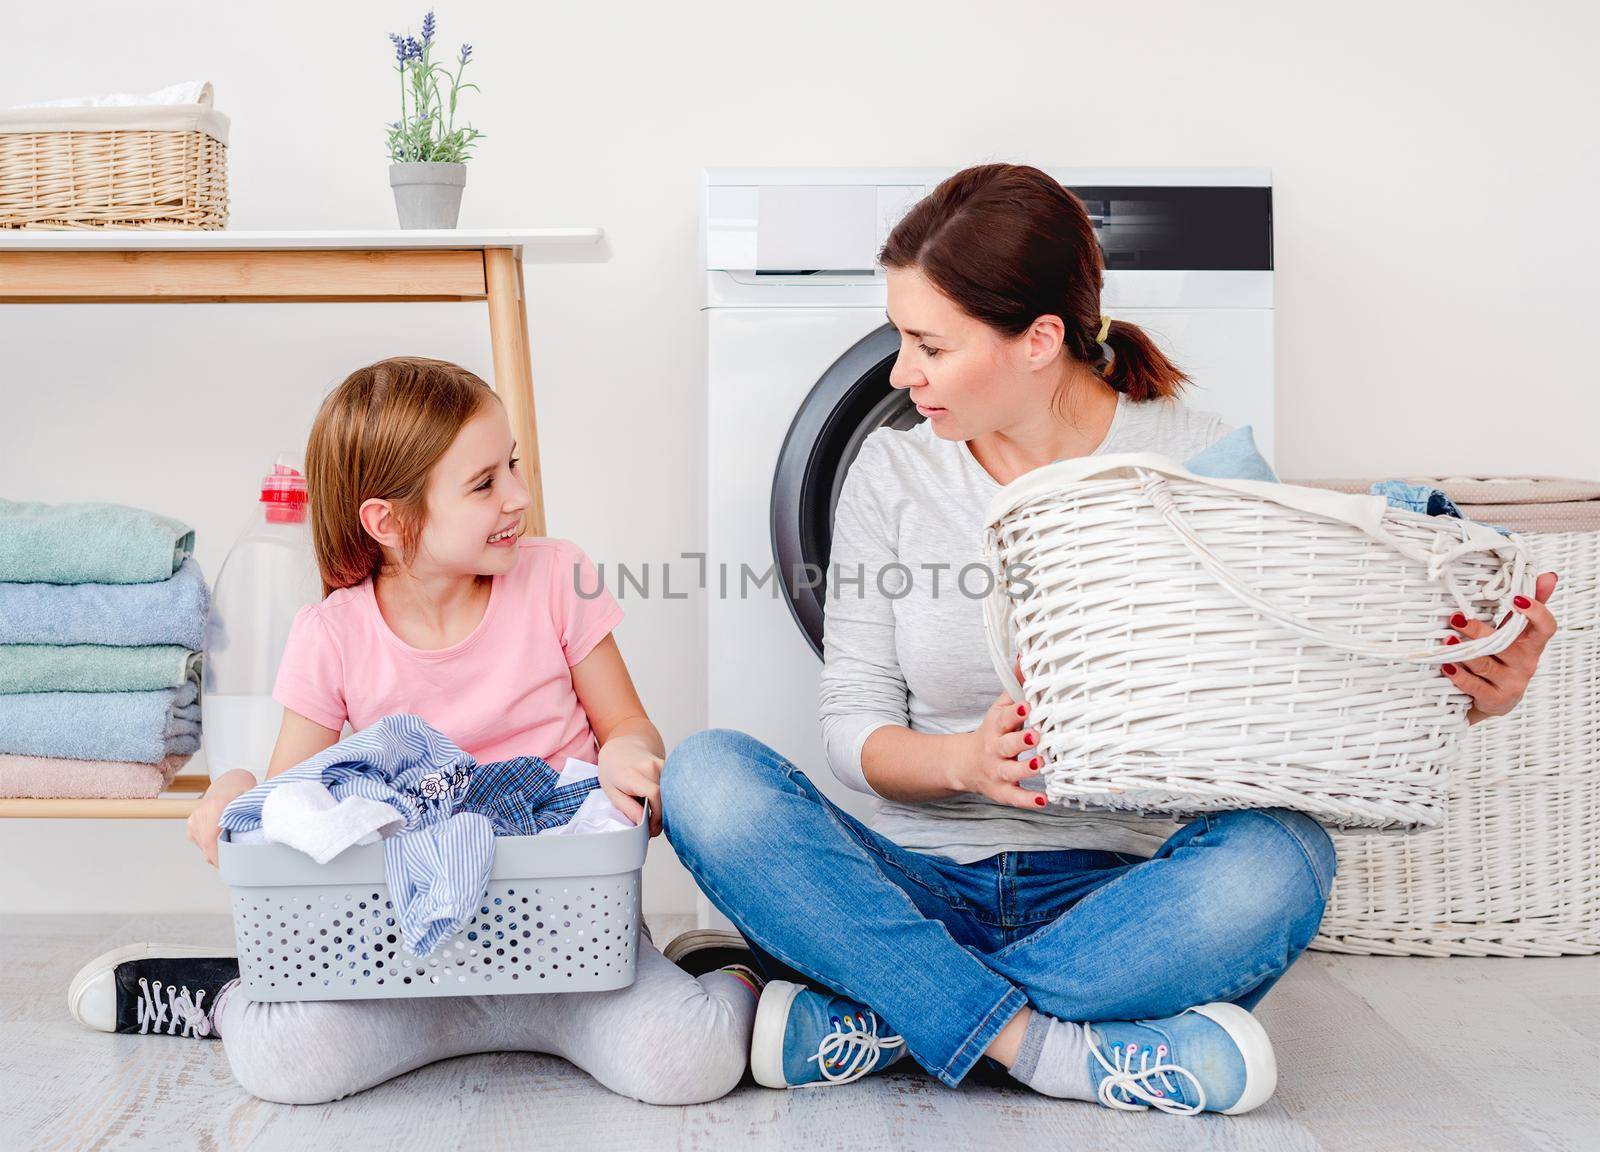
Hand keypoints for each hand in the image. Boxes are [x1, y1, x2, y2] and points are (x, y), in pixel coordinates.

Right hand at [185, 770, 254, 867]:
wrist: (228, 782)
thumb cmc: (243, 790)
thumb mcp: (252, 800)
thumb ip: (254, 816)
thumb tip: (260, 836)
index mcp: (216, 806)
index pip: (212, 841)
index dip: (220, 858)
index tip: (233, 867)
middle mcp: (201, 813)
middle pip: (208, 848)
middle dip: (223, 859)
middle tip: (239, 866)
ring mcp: (194, 820)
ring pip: (205, 848)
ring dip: (218, 854)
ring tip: (235, 852)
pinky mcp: (191, 825)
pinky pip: (202, 844)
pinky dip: (213, 847)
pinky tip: (225, 842)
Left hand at [597, 736, 663, 835]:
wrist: (622, 747)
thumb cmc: (614, 770)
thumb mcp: (612, 792)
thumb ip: (628, 808)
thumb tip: (643, 823)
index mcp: (633, 773)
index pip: (654, 794)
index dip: (656, 814)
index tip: (650, 828)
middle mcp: (651, 767)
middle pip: (666, 796)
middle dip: (662, 817)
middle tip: (653, 829)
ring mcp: (662, 765)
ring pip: (672, 793)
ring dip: (666, 809)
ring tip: (655, 818)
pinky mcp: (669, 767)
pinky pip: (673, 788)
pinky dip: (668, 800)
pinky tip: (659, 807)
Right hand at [951, 655, 1046, 809]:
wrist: (964, 765)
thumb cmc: (992, 733)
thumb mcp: (999, 710)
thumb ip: (1015, 686)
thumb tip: (1026, 656)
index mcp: (996, 727)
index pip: (1004, 718)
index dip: (1015, 712)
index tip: (1027, 705)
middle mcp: (995, 749)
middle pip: (1006, 745)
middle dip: (1021, 740)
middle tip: (1036, 735)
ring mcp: (997, 771)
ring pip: (1010, 772)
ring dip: (1025, 769)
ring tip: (1040, 764)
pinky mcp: (1001, 791)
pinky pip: (1015, 797)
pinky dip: (1028, 800)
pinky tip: (1044, 800)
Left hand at [1443, 571, 1558, 722]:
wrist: (1494, 699)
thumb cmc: (1503, 658)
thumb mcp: (1515, 632)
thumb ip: (1529, 606)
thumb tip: (1548, 576)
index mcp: (1532, 644)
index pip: (1545, 627)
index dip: (1536, 613)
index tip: (1517, 598)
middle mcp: (1526, 663)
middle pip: (1505, 644)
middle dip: (1479, 631)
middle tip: (1457, 618)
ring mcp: (1512, 683)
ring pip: (1486, 665)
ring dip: (1464, 652)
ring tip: (1447, 639)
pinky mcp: (1495, 699)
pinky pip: (1474, 685)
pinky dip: (1458, 675)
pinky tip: (1446, 666)